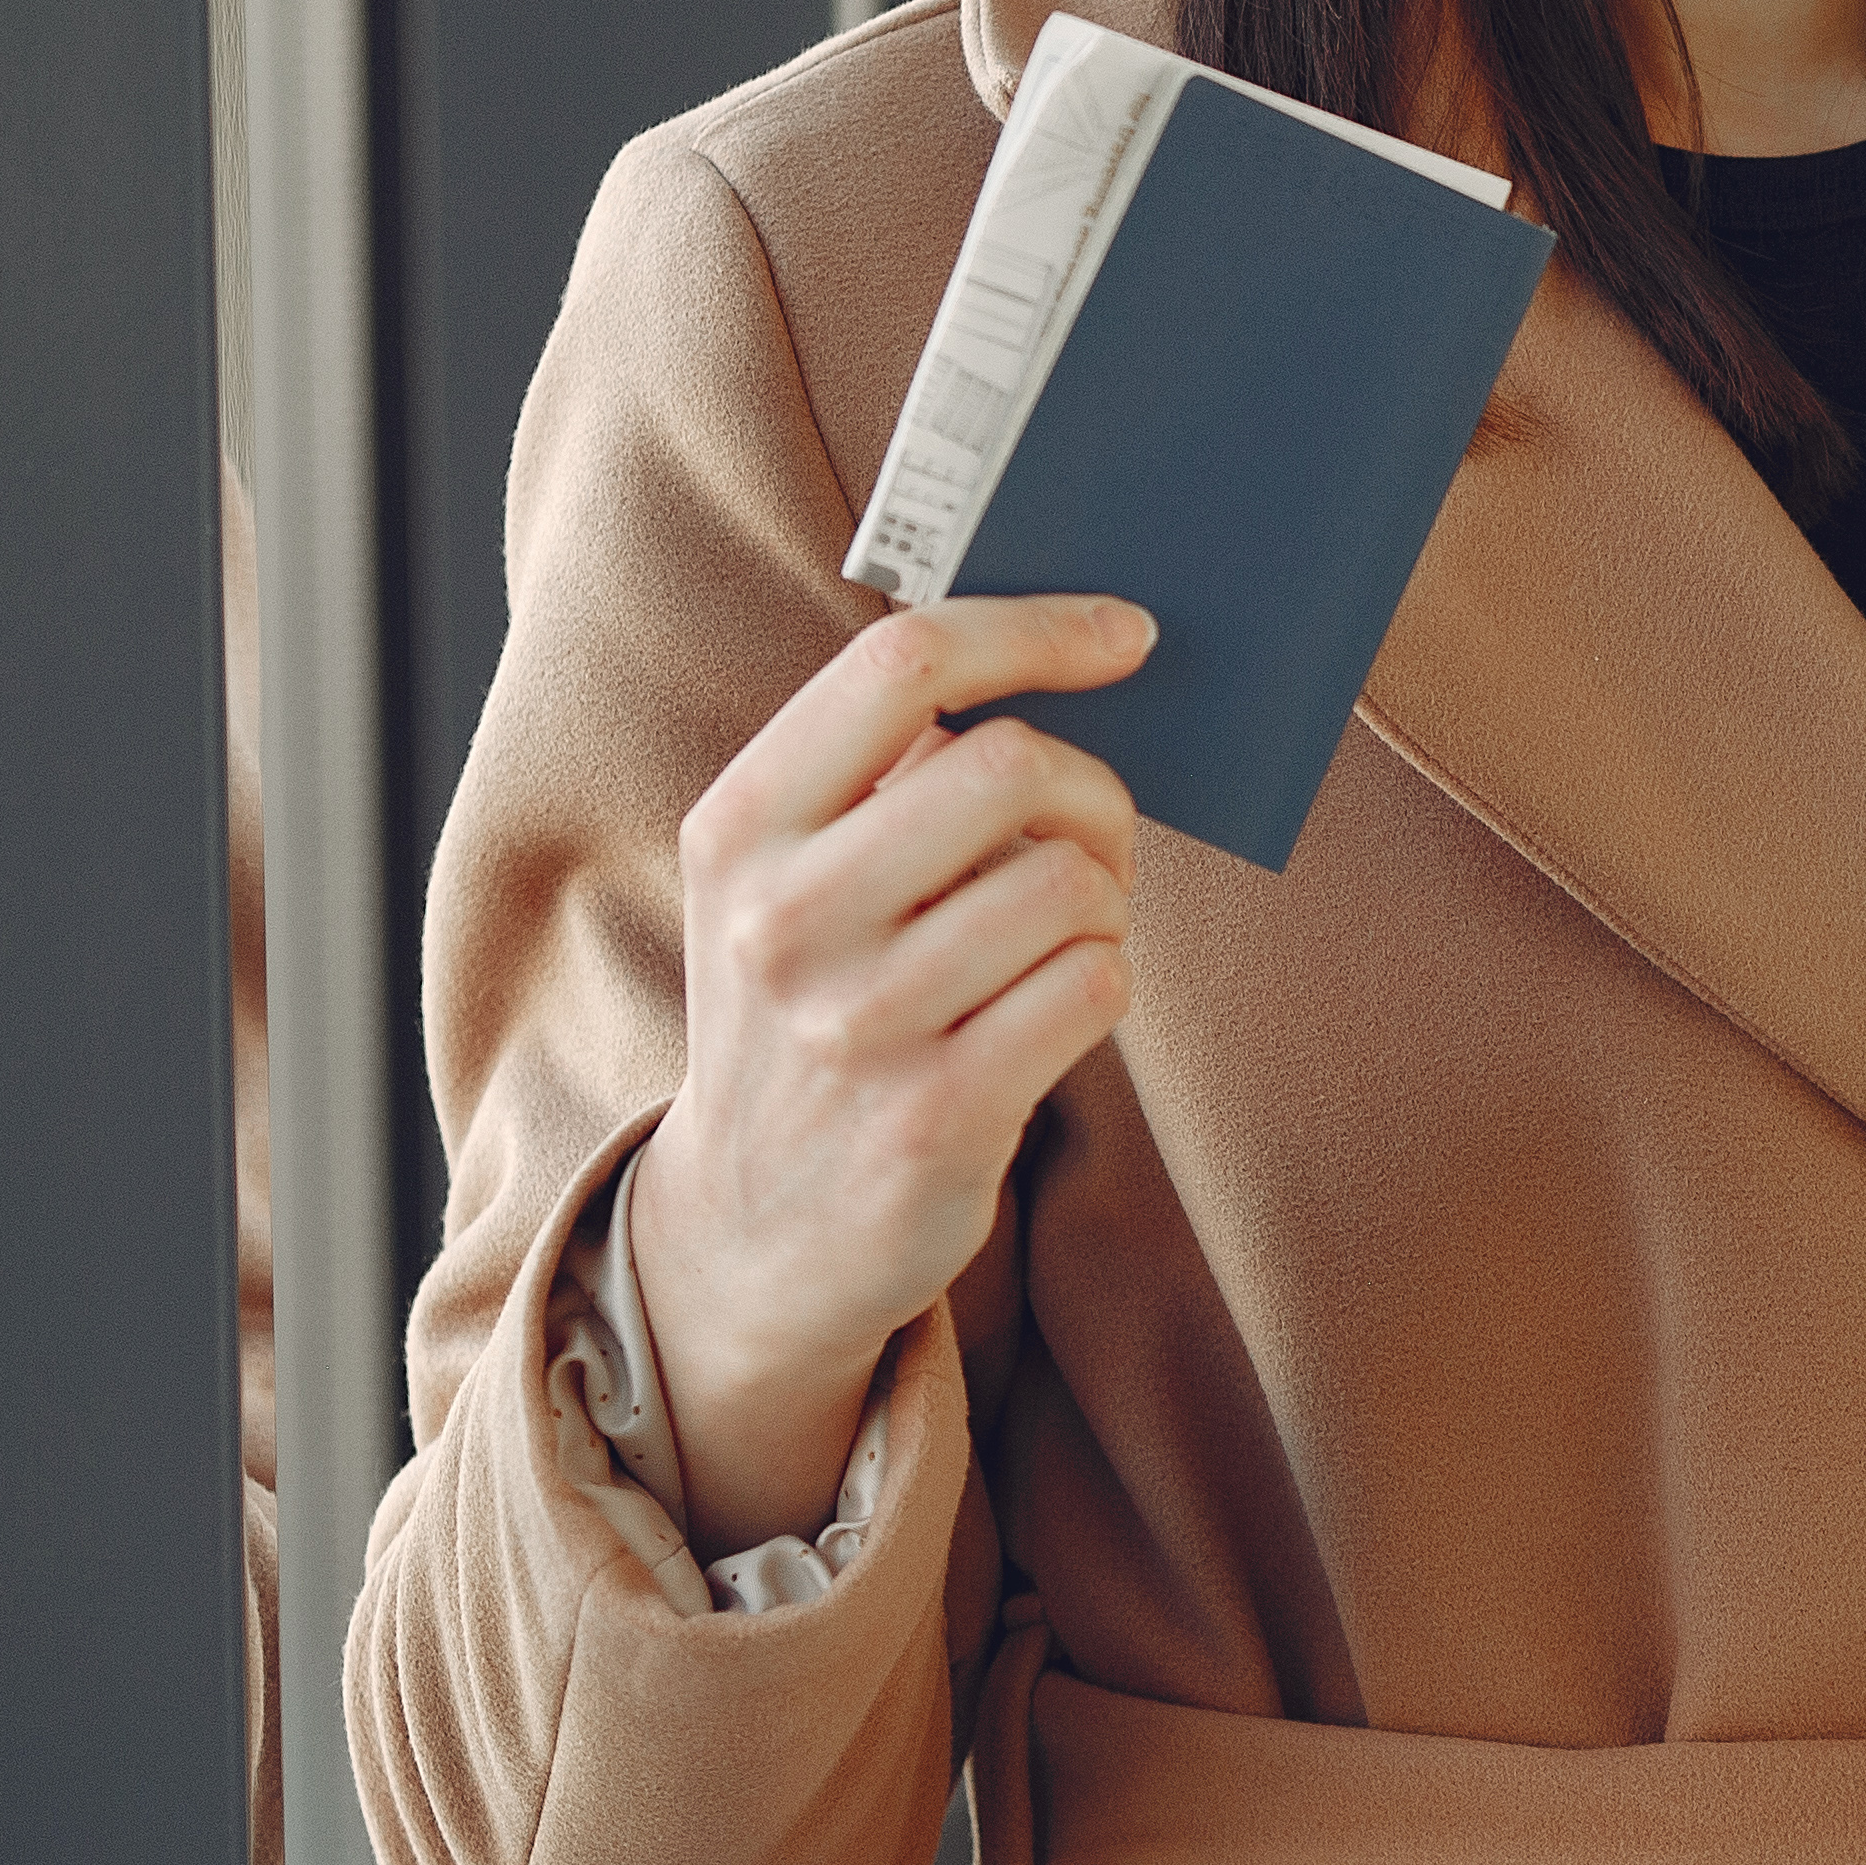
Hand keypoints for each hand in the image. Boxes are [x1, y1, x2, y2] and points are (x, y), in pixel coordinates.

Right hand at [623, 594, 1151, 1553]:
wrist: (751, 1234)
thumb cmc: (808, 1011)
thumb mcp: (782, 882)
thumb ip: (879, 772)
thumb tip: (1062, 654)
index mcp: (741, 827)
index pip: (900, 662)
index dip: (1035, 630)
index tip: (1124, 634)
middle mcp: (781, 920)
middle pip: (1008, 765)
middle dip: (1090, 792)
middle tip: (1089, 840)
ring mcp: (855, 1025)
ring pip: (1070, 882)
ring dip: (1101, 903)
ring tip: (1061, 940)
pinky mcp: (936, 1117)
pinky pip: (1094, 984)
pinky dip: (1105, 978)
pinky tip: (1058, 1006)